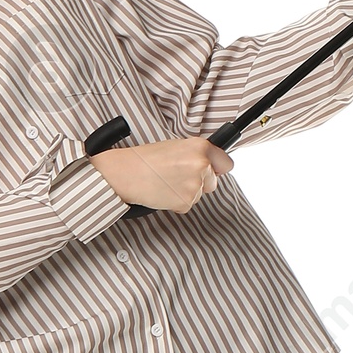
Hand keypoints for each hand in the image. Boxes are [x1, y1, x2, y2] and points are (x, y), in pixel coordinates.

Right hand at [89, 135, 233, 213]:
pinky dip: (176, 202)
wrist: (126, 173)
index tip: (213, 171)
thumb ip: (196, 155)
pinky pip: (187, 205)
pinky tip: (163, 191)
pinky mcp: (186, 201)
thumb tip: (210, 165)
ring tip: (166, 181)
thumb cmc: (145, 159)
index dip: (217, 168)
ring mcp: (195, 184)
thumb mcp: (176, 146)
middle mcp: (202, 164)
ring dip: (186, 192)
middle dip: (200, 183)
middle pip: (213, 183)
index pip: (226, 163)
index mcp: (200, 147)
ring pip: (199, 195)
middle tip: (177, 176)